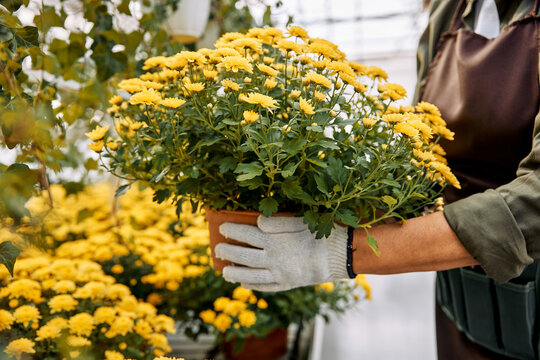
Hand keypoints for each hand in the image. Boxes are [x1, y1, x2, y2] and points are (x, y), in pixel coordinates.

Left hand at [215, 215, 349, 291]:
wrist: (337, 256)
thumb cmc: (318, 234)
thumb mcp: (298, 221)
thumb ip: (276, 222)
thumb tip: (257, 222)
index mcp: (274, 241)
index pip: (245, 235)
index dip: (231, 231)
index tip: (222, 228)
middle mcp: (273, 259)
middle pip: (243, 257)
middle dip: (228, 252)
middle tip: (218, 249)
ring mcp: (279, 274)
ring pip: (250, 276)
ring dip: (234, 274)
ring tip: (224, 272)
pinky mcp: (287, 284)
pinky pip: (265, 287)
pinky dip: (252, 286)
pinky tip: (244, 283)